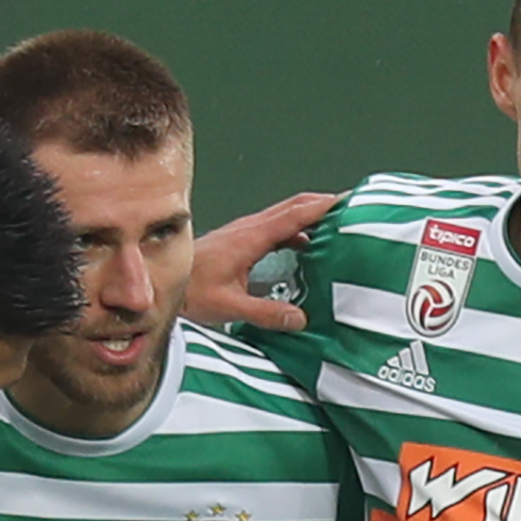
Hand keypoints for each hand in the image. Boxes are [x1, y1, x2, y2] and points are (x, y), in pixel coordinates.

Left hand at [184, 191, 337, 330]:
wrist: (168, 285)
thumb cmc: (192, 292)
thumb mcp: (231, 306)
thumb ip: (266, 313)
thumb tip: (300, 319)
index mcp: (252, 238)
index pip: (295, 214)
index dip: (323, 206)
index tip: (348, 201)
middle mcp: (251, 229)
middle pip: (295, 207)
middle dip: (324, 204)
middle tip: (352, 207)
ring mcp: (247, 233)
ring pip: (287, 215)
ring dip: (312, 216)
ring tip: (338, 225)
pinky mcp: (244, 241)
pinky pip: (278, 228)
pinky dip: (298, 230)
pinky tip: (308, 246)